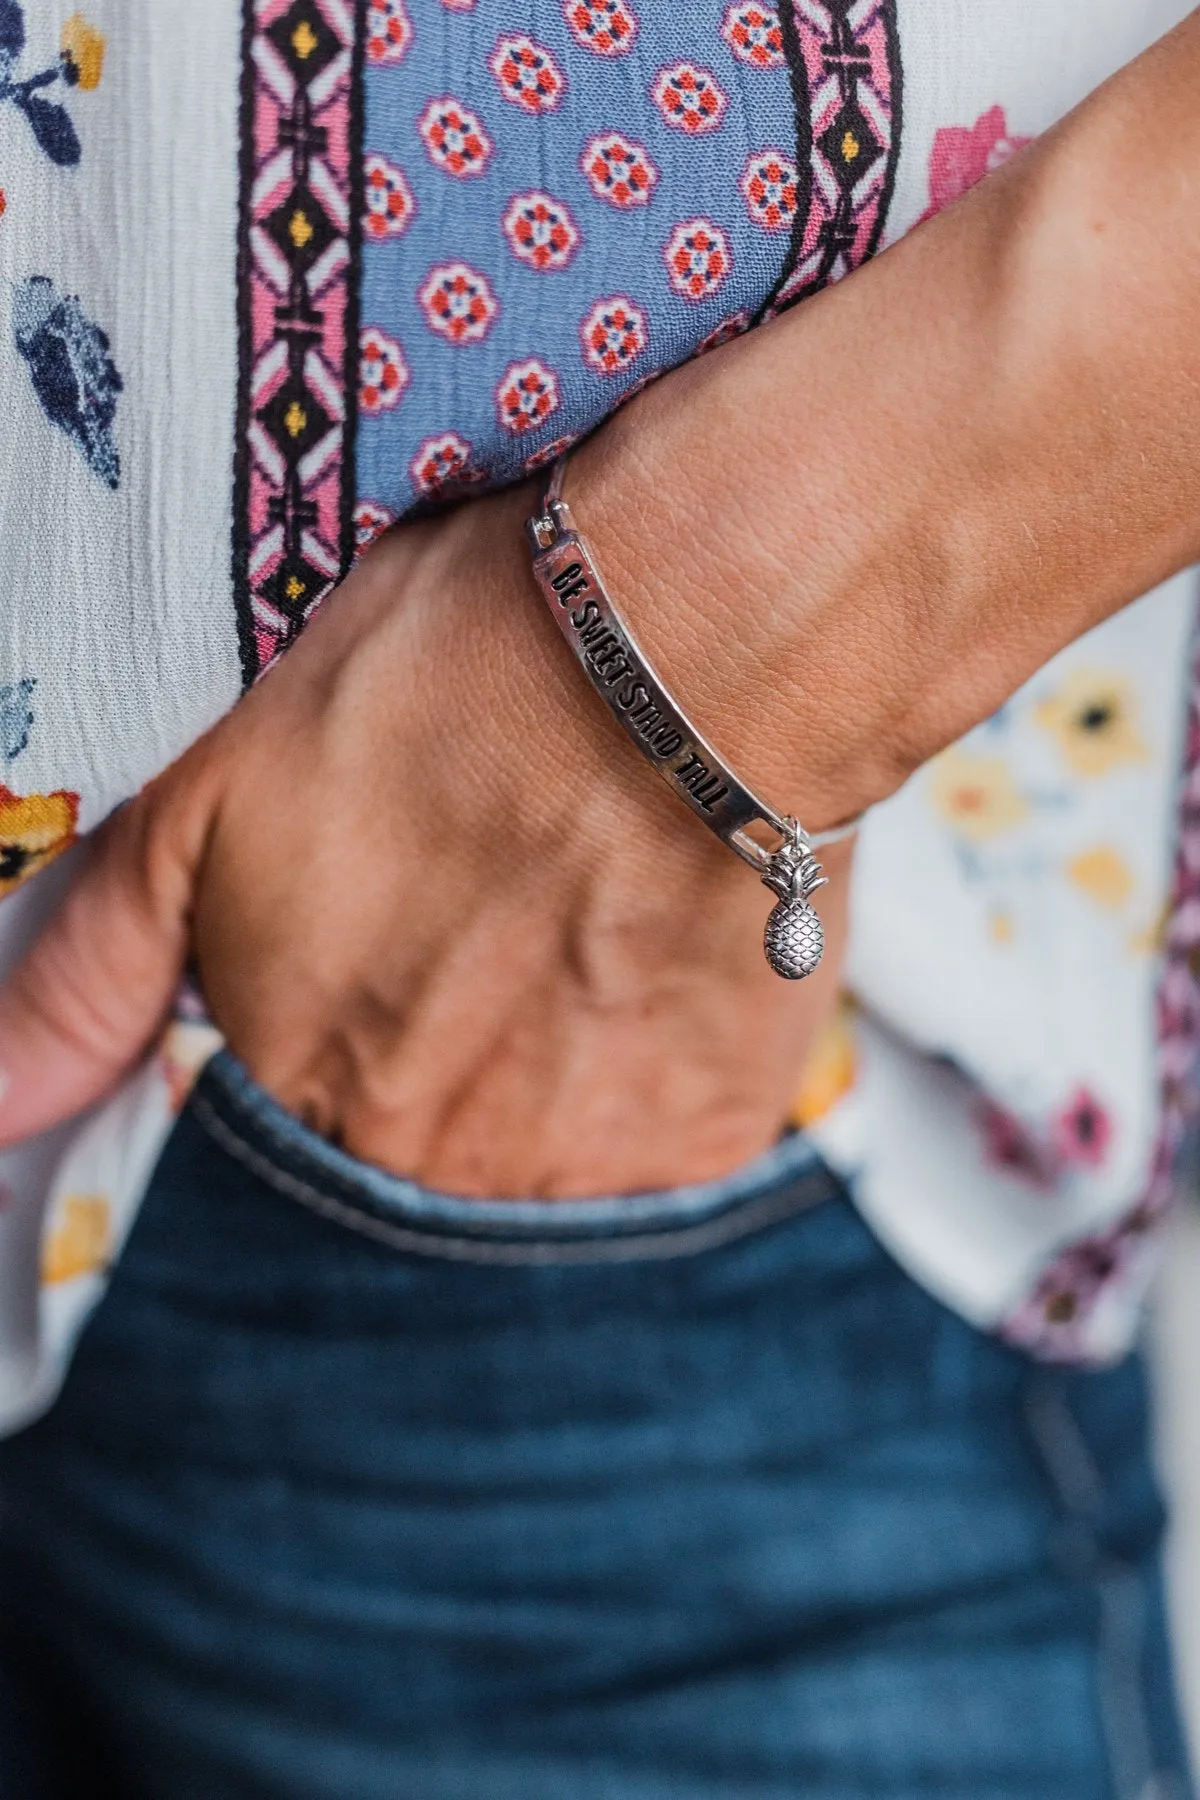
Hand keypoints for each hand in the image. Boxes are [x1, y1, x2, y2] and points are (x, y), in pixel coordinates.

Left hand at [0, 475, 851, 1196]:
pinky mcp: (705, 1134)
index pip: (295, 1124)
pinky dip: (655, 1072)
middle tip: (495, 916)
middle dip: (446, 1053)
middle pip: (422, 1150)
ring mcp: (576, 1166)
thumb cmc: (434, 687)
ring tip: (575, 925)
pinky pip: (663, 1146)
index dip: (350, 1020)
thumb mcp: (210, 797)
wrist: (674, 654)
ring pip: (544, 1159)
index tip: (401, 939)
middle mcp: (430, 1162)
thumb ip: (93, 971)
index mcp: (301, 1084)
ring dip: (550, 1069)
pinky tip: (652, 957)